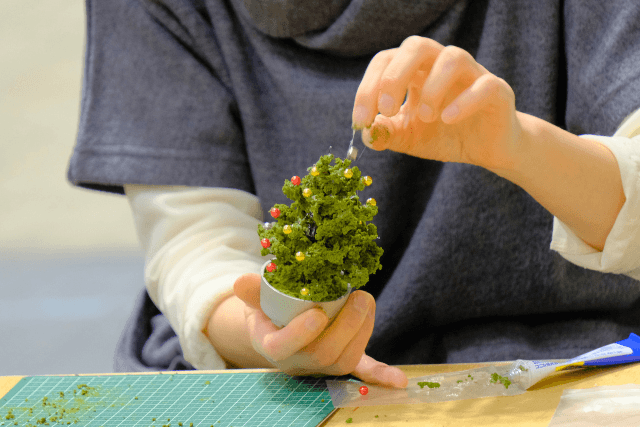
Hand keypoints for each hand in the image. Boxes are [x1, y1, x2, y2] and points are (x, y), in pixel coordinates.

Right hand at [233, 273, 407, 387]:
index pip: (283, 346)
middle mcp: (299, 362)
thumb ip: (252, 291)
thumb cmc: (268, 311)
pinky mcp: (343, 364)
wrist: (281, 329)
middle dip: (345, 326)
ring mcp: (323, 366)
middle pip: (323, 354)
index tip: (316, 313)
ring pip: (345, 358)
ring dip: (362, 330)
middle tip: (359, 297)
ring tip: (366, 300)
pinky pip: (362, 373)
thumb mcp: (257, 300)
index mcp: (273, 346)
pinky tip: (400, 381)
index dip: (300, 334)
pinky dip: (380, 376)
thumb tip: (240, 281)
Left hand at [352, 36, 521, 171]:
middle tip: (387, 109)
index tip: (360, 121)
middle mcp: (440, 64)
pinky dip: (464, 101)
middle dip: (394, 77)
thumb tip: (366, 135)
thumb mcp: (408, 137)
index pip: (385, 61)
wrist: (485, 149)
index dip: (367, 88)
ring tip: (424, 117)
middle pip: (416, 46)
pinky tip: (448, 119)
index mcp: (414, 70)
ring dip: (432, 87)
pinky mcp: (496, 90)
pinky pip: (483, 85)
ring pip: (452, 58)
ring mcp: (471, 73)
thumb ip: (386, 133)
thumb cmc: (443, 135)